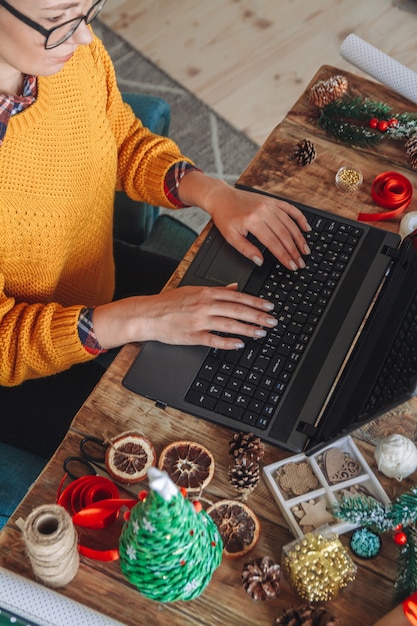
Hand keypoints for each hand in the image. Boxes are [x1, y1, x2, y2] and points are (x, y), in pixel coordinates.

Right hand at [93, 284, 277, 349]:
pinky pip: (214, 340)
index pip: (237, 296)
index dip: (256, 301)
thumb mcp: (193, 290)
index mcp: (206, 293)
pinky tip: (240, 344)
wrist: (148, 315)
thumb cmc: (169, 303)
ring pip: (230, 324)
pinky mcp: (193, 336)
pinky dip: (228, 342)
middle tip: (272, 321)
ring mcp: (199, 321)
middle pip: (238, 310)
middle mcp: (205, 305)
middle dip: (258, 316)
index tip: (269, 306)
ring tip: (262, 333)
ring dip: (248, 329)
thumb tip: (234, 287)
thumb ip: (216, 290)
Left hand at [178, 172, 310, 269]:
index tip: (292, 265)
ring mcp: (270, 204)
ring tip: (305, 250)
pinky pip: (290, 209)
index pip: (273, 243)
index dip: (284, 256)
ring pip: (290, 223)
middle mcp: (264, 211)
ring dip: (299, 238)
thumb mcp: (231, 237)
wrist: (222, 197)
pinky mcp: (272, 200)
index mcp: (253, 221)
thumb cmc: (225, 217)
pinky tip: (306, 228)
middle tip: (301, 262)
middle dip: (294, 250)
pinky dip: (300, 218)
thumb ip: (246, 250)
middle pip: (284, 234)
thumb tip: (260, 261)